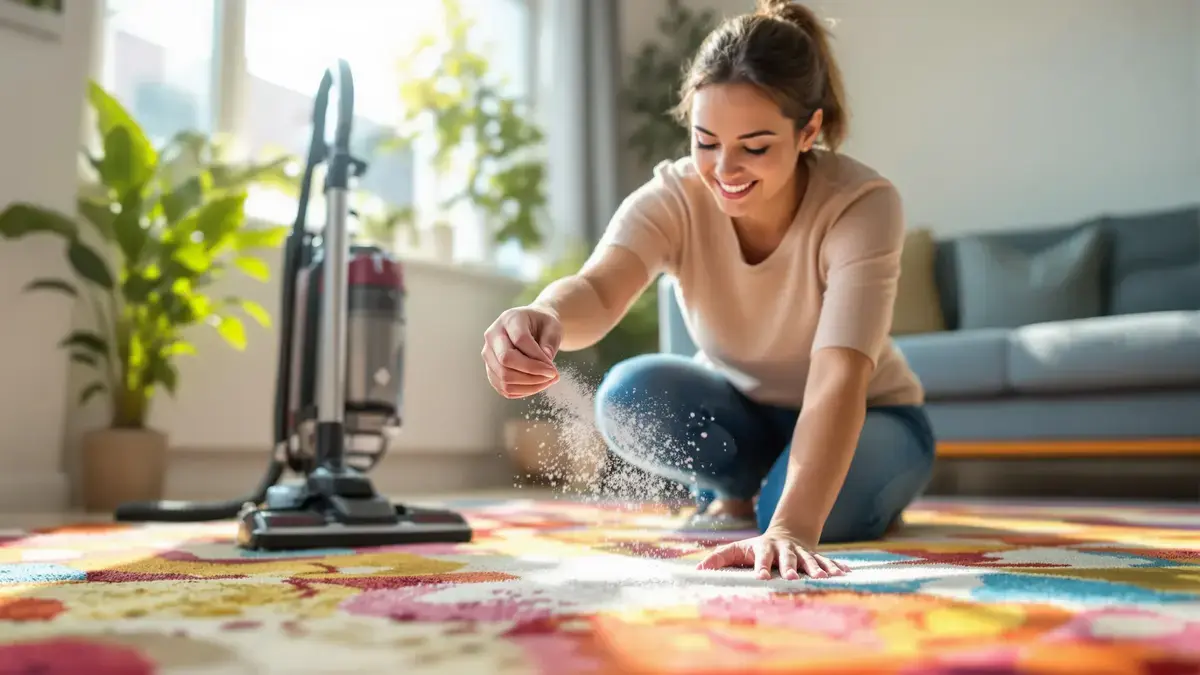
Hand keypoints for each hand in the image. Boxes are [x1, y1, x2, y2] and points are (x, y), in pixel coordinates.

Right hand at [481, 305, 561, 398]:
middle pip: (506, 360)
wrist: (532, 326)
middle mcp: (493, 335)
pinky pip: (502, 387)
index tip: (554, 369)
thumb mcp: (553, 327)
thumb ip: (550, 342)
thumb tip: (545, 360)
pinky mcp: (490, 369)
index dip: (537, 358)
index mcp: (509, 319)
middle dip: (532, 373)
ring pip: (503, 377)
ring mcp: (488, 353)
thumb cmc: (542, 325)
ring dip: (528, 385)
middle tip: (551, 377)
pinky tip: (536, 386)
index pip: (520, 340)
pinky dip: (521, 391)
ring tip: (546, 382)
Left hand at [695, 527, 850, 579]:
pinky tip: (845, 574)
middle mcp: (785, 550)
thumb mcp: (736, 550)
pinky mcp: (815, 557)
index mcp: (765, 549)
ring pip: (809, 560)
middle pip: (788, 558)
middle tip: (791, 578)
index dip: (761, 566)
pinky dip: (835, 568)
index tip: (761, 577)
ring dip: (816, 568)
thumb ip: (718, 558)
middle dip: (790, 567)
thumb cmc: (756, 548)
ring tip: (824, 578)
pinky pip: (826, 562)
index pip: (761, 557)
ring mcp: (802, 553)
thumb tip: (697, 569)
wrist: (787, 534)